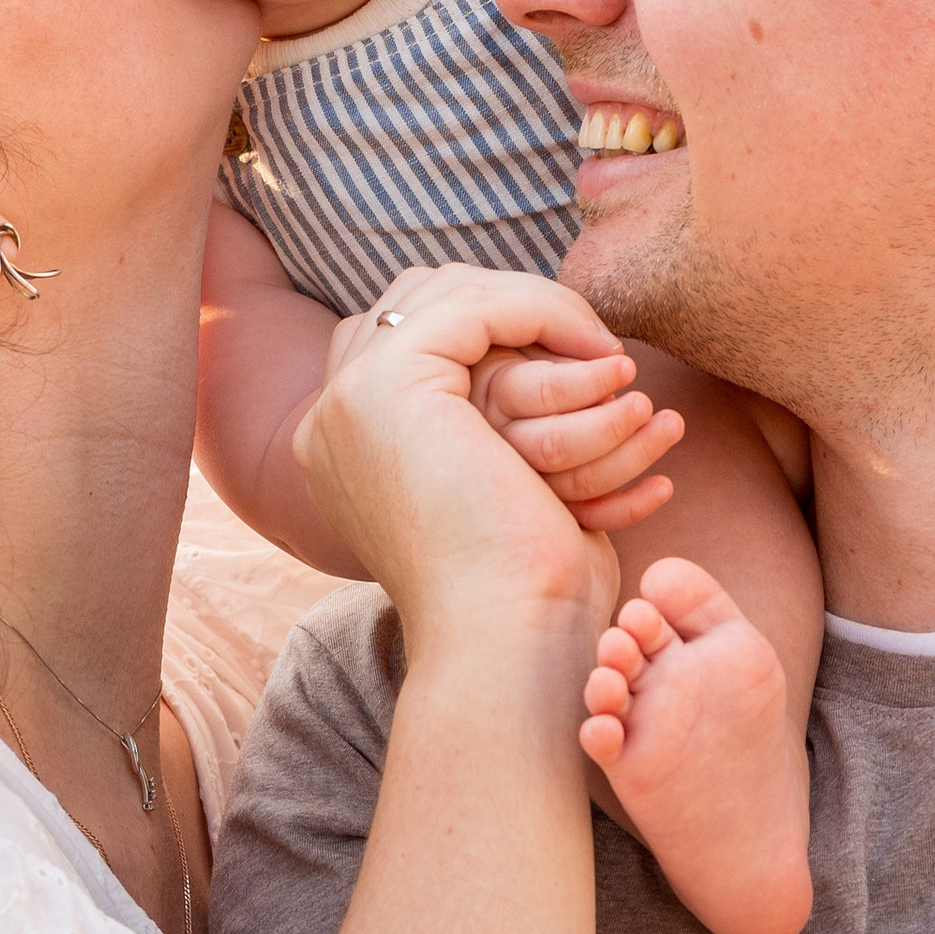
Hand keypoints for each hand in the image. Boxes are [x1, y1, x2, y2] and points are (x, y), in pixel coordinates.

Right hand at [296, 265, 654, 643]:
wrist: (505, 640)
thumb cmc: (522, 592)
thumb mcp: (495, 491)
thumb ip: (485, 429)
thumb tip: (542, 371)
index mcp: (342, 446)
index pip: (402, 333)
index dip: (488, 326)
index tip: (570, 356)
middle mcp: (329, 420)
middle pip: (415, 299)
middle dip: (507, 305)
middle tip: (588, 343)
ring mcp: (344, 400)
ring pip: (446, 293)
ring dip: (535, 308)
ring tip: (604, 351)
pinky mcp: (383, 388)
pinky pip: (474, 305)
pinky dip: (546, 315)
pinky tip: (601, 356)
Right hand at [473, 341, 686, 534]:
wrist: (480, 400)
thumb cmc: (521, 345)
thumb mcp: (527, 322)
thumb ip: (562, 322)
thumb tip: (611, 352)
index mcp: (492, 389)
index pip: (543, 392)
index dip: (591, 380)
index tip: (628, 366)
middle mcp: (499, 441)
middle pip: (556, 445)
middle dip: (612, 425)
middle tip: (646, 404)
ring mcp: (520, 480)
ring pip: (575, 484)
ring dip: (633, 456)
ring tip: (671, 425)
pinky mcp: (546, 508)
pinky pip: (587, 518)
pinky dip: (629, 508)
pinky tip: (664, 486)